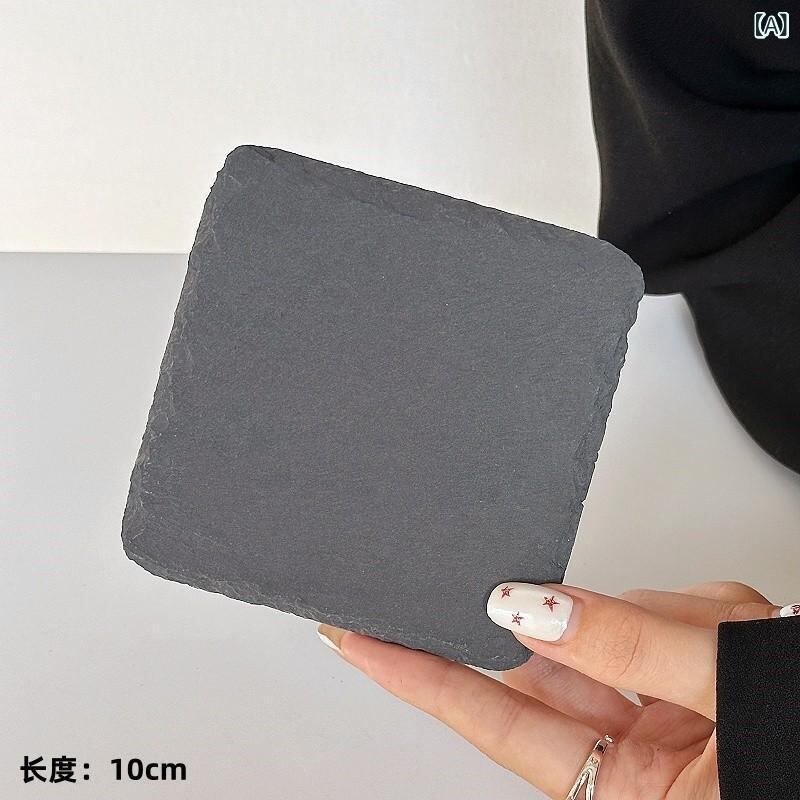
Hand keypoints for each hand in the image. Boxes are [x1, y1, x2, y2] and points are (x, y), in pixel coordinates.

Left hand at [318, 580, 785, 798]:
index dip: (415, 675)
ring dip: (656, 611)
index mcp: (635, 794)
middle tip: (508, 584)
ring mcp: (666, 713)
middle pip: (555, 667)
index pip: (489, 720)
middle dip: (550, 622)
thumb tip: (527, 607)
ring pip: (615, 625)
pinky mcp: (690, 677)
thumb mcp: (731, 693)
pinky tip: (732, 621)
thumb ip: (628, 647)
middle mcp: (641, 760)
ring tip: (723, 627)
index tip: (356, 638)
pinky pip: (662, 615)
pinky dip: (695, 605)